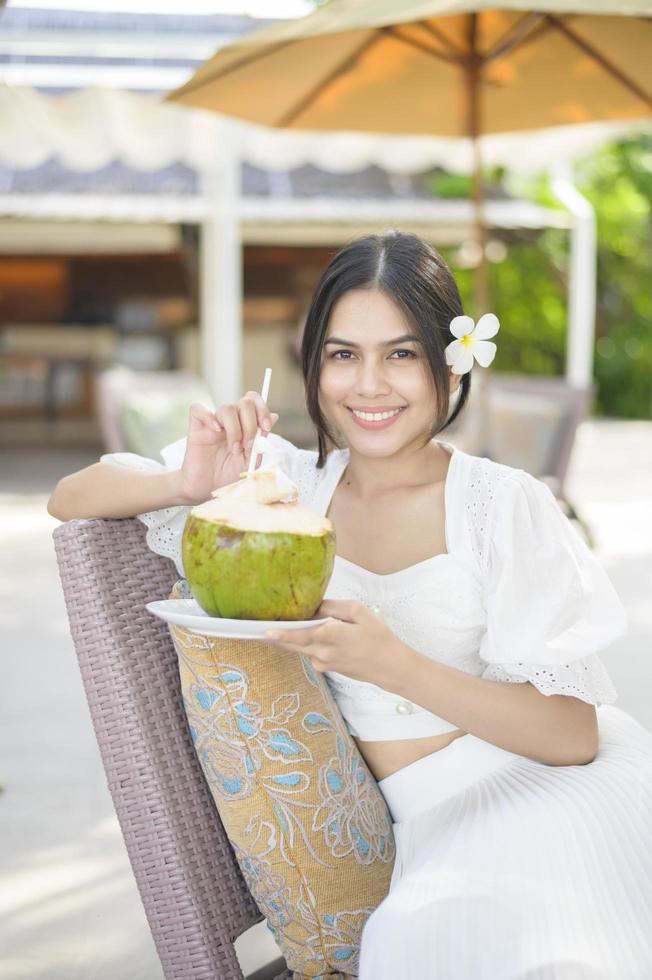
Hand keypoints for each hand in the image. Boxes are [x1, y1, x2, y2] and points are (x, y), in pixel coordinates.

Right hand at [177, 394, 279, 504]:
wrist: (208, 489)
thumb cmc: (228, 475)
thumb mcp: (251, 460)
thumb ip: (261, 439)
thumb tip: (275, 416)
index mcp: (243, 424)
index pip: (254, 402)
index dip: (263, 409)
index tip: (266, 428)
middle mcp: (229, 421)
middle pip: (244, 403)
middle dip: (251, 424)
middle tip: (247, 445)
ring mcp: (212, 423)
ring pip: (227, 408)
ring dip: (235, 429)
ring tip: (234, 448)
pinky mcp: (196, 428)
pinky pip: (198, 408)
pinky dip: (209, 416)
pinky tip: (216, 431)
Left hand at [265, 599, 408, 691]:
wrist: (390, 667)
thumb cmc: (378, 637)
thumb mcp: (360, 612)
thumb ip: (335, 607)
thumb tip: (316, 605)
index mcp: (331, 636)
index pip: (300, 636)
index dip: (282, 635)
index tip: (266, 632)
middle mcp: (323, 652)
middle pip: (294, 644)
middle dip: (279, 637)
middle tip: (264, 627)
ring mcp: (324, 663)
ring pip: (302, 648)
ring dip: (297, 638)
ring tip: (301, 625)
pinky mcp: (327, 668)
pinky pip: (312, 654)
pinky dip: (311, 645)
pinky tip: (323, 638)